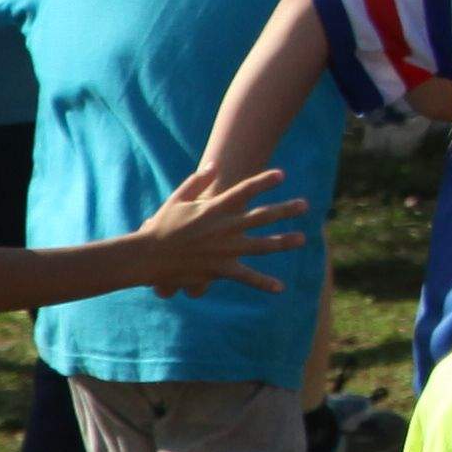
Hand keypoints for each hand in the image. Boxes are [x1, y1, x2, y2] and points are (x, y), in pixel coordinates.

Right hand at [136, 162, 311, 293]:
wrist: (146, 257)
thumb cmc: (160, 226)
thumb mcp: (177, 199)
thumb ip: (197, 181)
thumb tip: (214, 165)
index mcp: (214, 208)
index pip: (244, 191)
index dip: (264, 182)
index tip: (282, 175)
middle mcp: (224, 227)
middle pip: (262, 216)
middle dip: (285, 210)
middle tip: (305, 205)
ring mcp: (225, 249)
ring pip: (261, 245)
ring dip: (283, 242)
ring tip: (302, 239)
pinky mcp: (220, 269)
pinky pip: (246, 277)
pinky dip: (263, 282)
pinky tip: (280, 287)